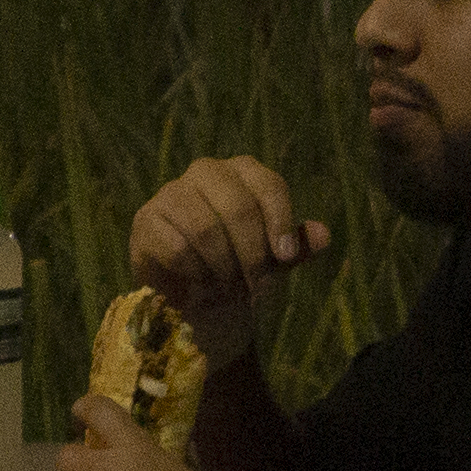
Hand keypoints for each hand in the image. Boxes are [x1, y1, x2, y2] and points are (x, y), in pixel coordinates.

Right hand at [124, 157, 329, 370]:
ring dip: (223, 267)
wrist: (197, 299)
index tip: (286, 258)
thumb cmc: (241, 268)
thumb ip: (298, 246)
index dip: (280, 222)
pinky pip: (176, 247)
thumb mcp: (276, 260)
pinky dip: (196, 274)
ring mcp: (172, 193)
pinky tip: (201, 286)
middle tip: (257, 286)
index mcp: (242, 172)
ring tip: (228, 287)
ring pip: (205, 227)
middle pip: (237, 205)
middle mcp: (206, 172)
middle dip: (252, 253)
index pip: (268, 184)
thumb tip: (325, 235)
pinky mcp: (146, 220)